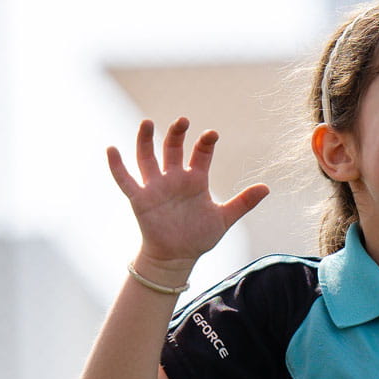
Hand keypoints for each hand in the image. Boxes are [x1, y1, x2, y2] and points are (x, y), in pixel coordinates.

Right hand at [106, 117, 269, 279]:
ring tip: (147, 123)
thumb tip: (267, 187)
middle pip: (172, 148)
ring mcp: (156, 186)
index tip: (212, 134)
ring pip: (147, 157)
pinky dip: (117, 166)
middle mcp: (174, 178)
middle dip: (176, 134)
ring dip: (146, 140)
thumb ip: (243, 203)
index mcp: (195, 179)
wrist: (177, 258)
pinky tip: (111, 149)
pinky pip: (125, 180)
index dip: (205, 143)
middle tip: (183, 121)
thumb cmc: (199, 236)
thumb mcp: (224, 219)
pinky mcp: (140, 199)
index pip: (200, 154)